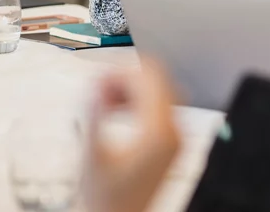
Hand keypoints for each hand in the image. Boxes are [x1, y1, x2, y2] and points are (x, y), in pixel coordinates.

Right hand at [83, 59, 179, 211]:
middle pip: (156, 76)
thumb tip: (95, 87)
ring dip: (129, 86)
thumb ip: (94, 117)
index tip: (99, 78)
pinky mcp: (170, 138)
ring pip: (158, 86)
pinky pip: (158, 102)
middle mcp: (174, 129)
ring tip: (104, 99)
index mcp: (159, 130)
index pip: (150, 76)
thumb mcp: (94, 157)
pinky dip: (136, 97)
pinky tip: (115, 107)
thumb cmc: (108, 199)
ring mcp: (175, 133)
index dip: (121, 70)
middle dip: (125, 75)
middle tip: (99, 87)